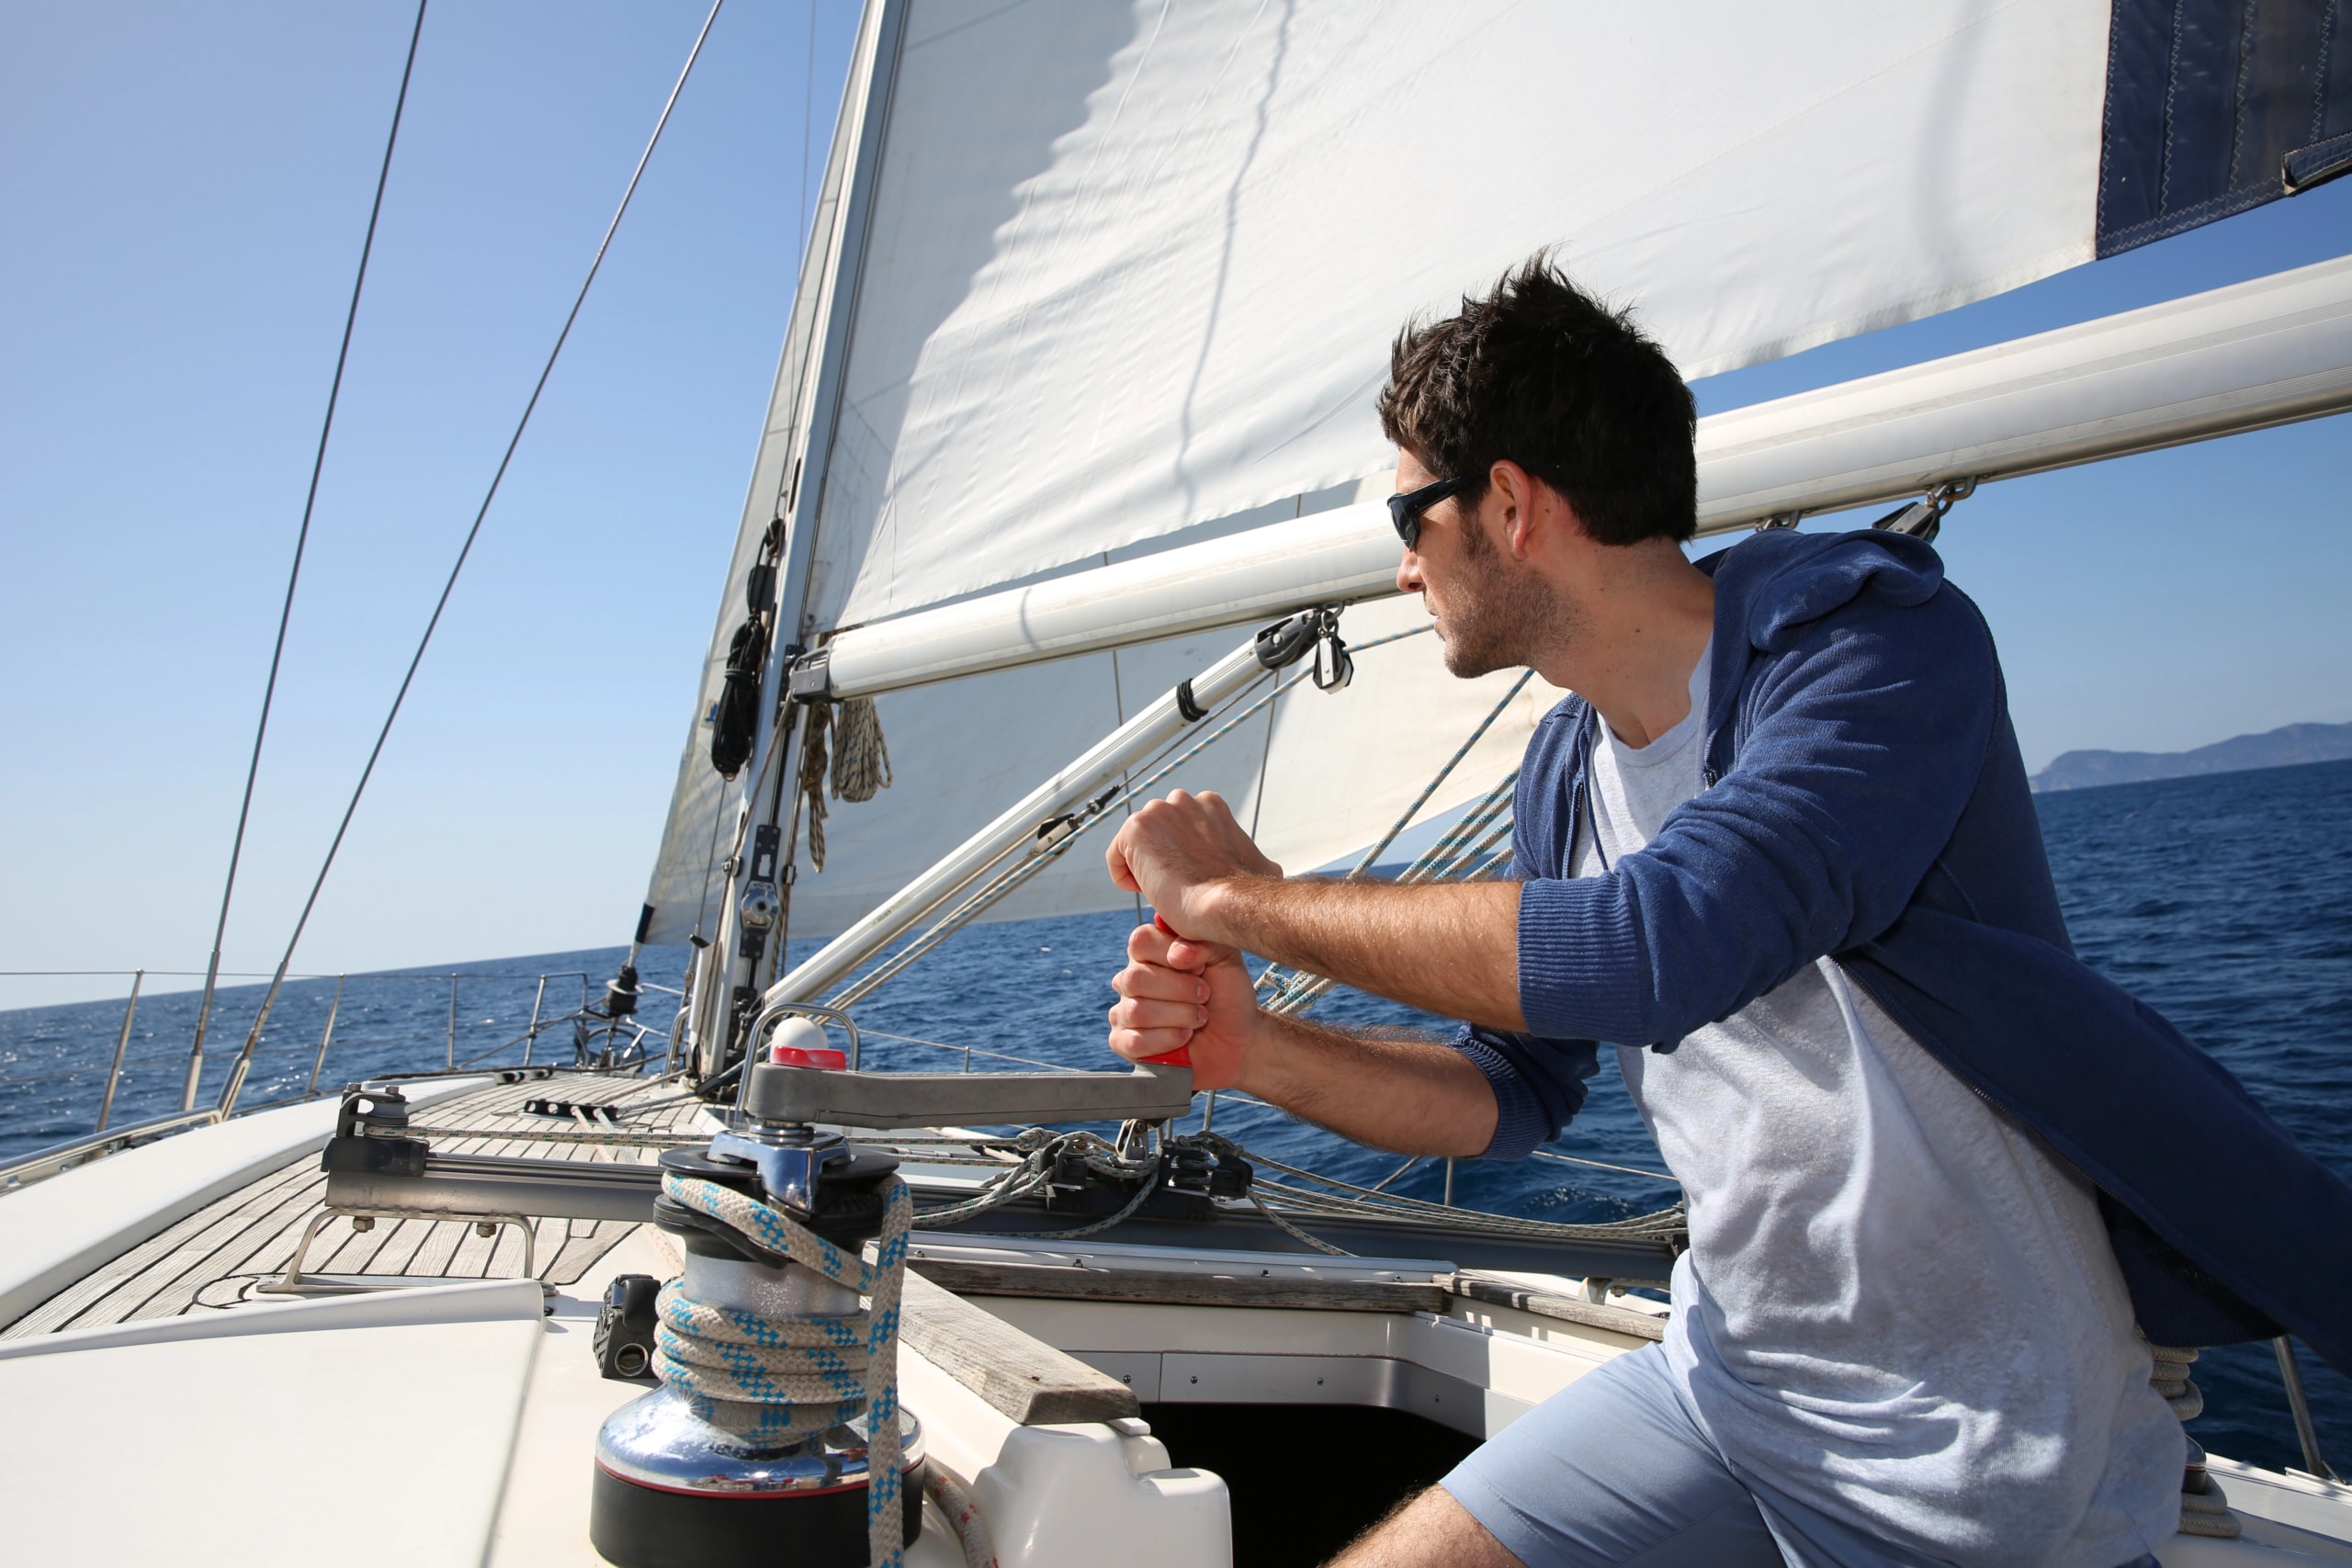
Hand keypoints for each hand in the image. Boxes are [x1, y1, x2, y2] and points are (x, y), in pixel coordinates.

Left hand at [1104, 790, 1282, 941]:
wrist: (1229, 904)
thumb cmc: (1246, 893)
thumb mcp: (1259, 864)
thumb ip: (1250, 857)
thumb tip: (1268, 868)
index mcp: (1209, 804)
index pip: (1178, 829)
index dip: (1182, 857)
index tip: (1192, 877)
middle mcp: (1182, 800)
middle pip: (1155, 834)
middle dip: (1161, 858)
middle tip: (1177, 886)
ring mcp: (1157, 811)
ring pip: (1136, 846)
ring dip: (1144, 869)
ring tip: (1166, 890)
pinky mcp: (1136, 829)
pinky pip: (1116, 857)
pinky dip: (1125, 878)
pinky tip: (1148, 890)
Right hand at [1106, 919, 1260, 1090]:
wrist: (1238, 1038)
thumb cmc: (1227, 994)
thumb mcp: (1225, 958)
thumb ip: (1203, 943)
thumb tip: (1176, 954)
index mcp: (1149, 953)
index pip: (1140, 941)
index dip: (1171, 954)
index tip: (1200, 967)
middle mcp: (1130, 980)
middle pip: (1135, 979)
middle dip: (1179, 990)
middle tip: (1205, 996)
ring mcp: (1124, 1012)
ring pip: (1137, 1012)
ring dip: (1179, 1016)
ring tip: (1200, 1018)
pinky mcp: (1124, 1043)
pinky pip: (1133, 1042)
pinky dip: (1166, 1040)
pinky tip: (1184, 1037)